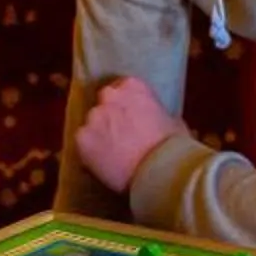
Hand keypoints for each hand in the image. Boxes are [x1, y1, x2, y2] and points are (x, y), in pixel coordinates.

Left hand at [73, 75, 180, 195]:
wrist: (160, 170)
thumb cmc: (173, 145)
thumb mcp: (172, 120)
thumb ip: (155, 113)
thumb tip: (154, 119)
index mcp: (132, 85)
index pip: (121, 88)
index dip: (125, 105)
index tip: (130, 118)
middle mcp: (108, 95)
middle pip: (103, 103)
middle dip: (109, 117)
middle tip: (120, 136)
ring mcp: (93, 116)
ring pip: (91, 125)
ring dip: (99, 136)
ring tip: (112, 155)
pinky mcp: (81, 138)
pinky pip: (82, 145)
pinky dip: (90, 154)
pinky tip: (103, 165)